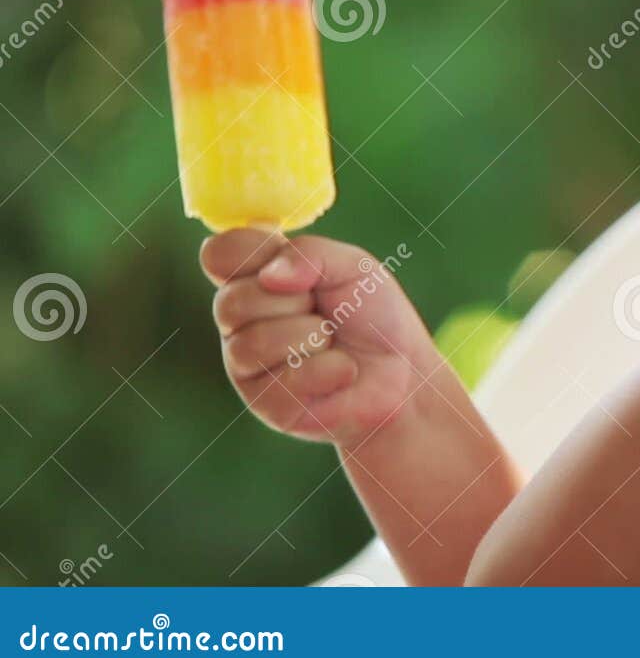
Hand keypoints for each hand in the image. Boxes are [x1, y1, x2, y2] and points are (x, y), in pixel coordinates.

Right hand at [200, 229, 441, 447]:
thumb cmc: (372, 313)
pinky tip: (343, 369)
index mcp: (253, 279)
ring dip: (311, 336)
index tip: (284, 261)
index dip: (249, 252)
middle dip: (294, 301)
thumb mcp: (353, 266)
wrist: (403, 369)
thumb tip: (271, 275)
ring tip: (331, 341)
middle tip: (323, 310)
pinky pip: (284, 382)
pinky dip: (328, 369)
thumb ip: (311, 255)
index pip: (218, 255)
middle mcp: (239, 322)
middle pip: (231, 302)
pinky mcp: (268, 404)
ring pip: (252, 344)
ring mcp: (247, 366)